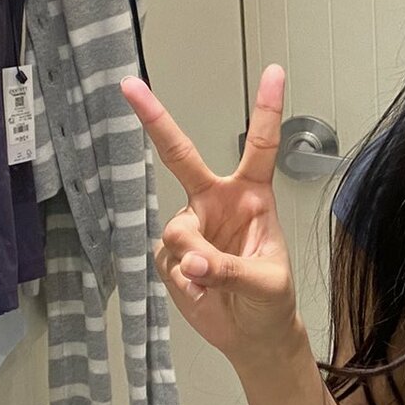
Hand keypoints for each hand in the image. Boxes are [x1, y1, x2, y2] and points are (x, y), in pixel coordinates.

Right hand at [121, 65, 303, 364]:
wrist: (252, 334)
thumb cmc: (271, 301)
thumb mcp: (266, 284)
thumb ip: (229, 269)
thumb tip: (190, 262)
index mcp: (253, 196)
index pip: (261, 146)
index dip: (267, 109)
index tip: (273, 70)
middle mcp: (217, 202)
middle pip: (181, 156)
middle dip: (155, 120)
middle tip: (130, 86)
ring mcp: (191, 226)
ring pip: (177, 231)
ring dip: (193, 259)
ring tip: (213, 281)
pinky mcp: (171, 254)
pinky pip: (168, 259)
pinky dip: (184, 280)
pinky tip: (200, 291)